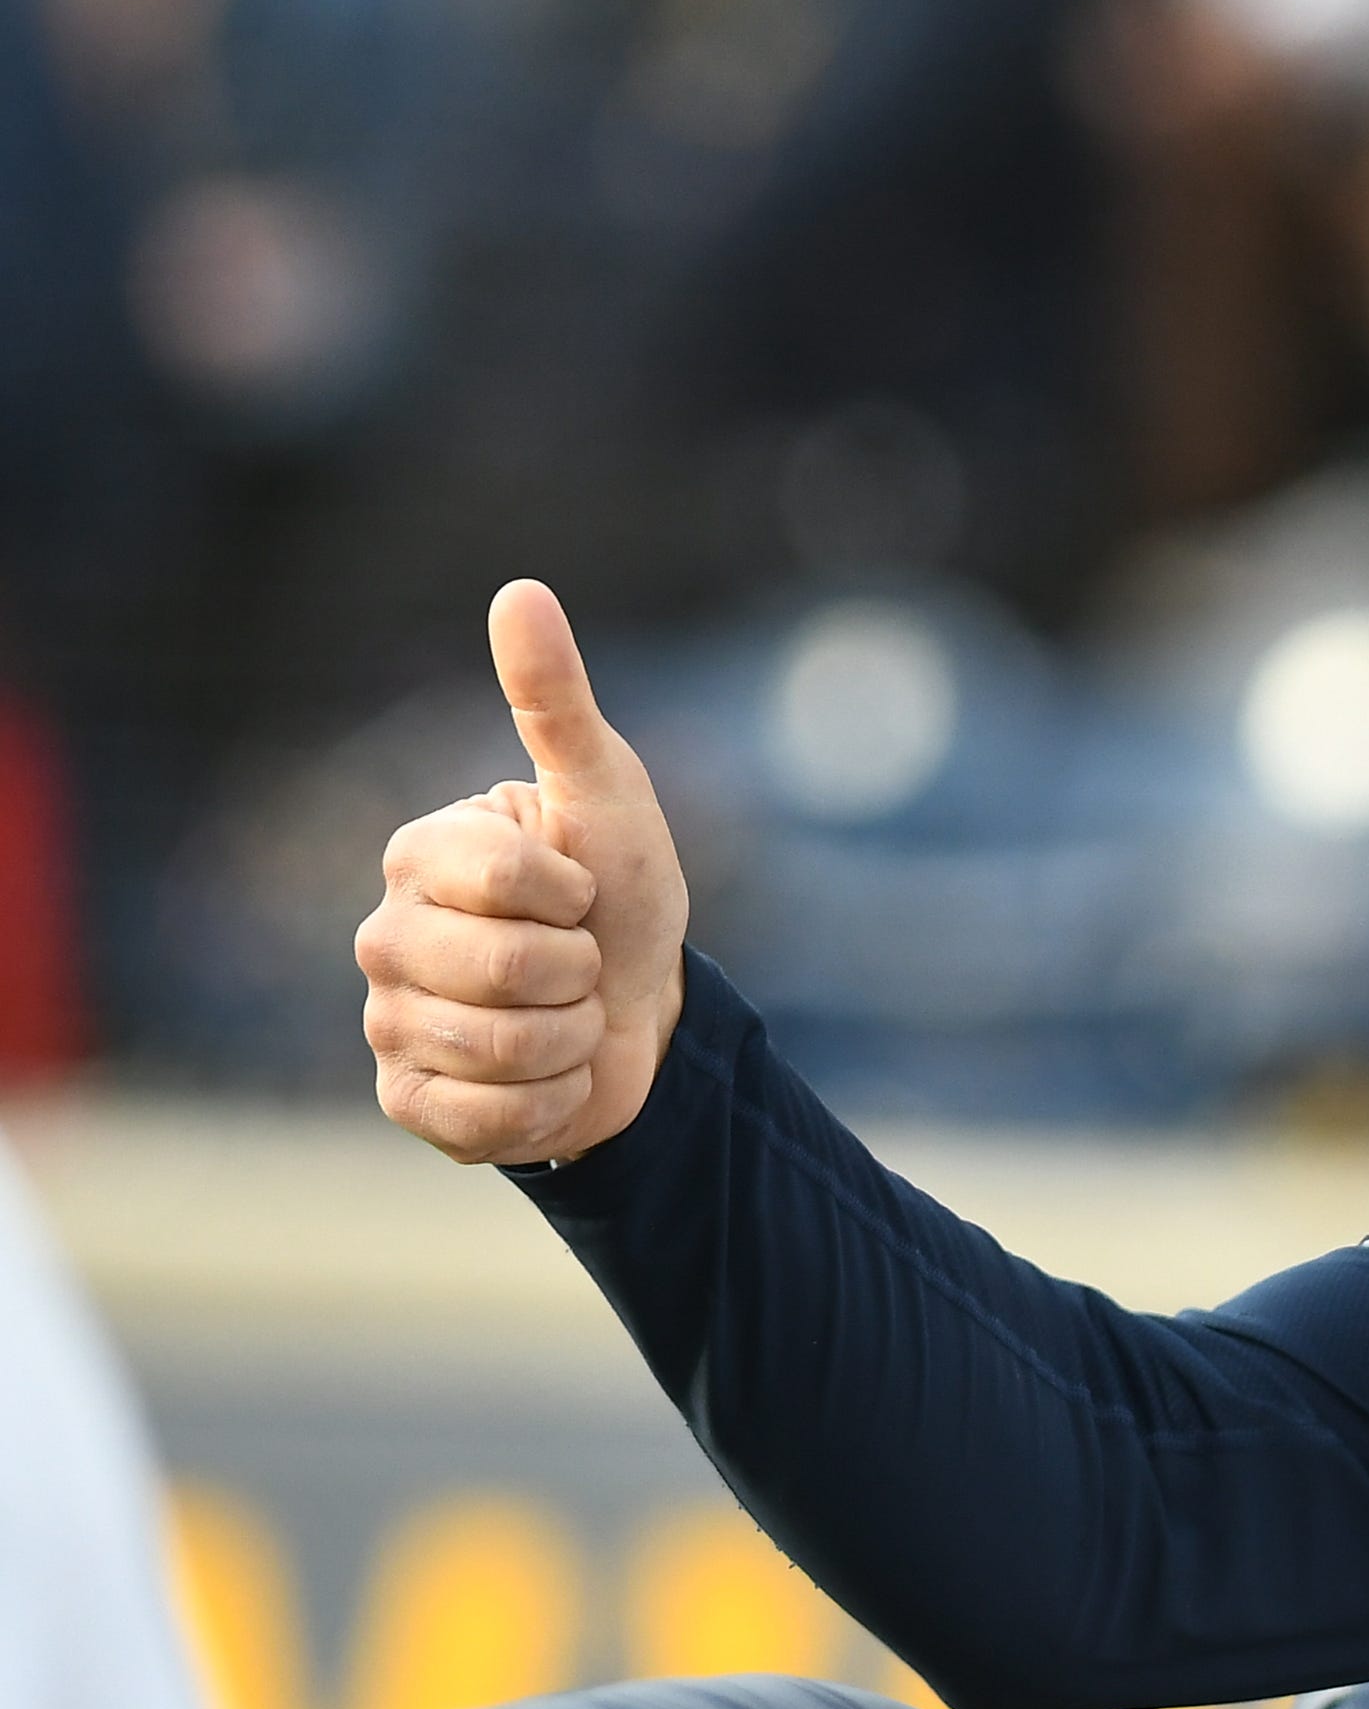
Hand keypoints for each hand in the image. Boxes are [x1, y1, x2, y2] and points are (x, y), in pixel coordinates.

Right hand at [356, 581, 689, 1164]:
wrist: (645, 1014)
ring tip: (567, 1016)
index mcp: (420, 854)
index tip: (579, 890)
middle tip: (578, 961)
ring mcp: (386, 1021)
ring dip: (573, 1039)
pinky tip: (546, 1076)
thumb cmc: (619, 894)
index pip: (508, 879)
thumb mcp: (607, 796)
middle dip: (580, 973)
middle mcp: (383, 935)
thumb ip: (557, 702)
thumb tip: (520, 590)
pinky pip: (481, 1118)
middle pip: (504, 972)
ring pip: (502, 1048)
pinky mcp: (406, 1100)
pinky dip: (547, 1102)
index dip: (576, 894)